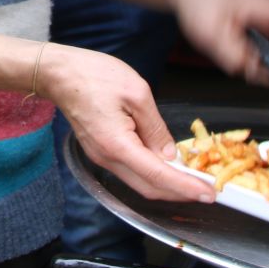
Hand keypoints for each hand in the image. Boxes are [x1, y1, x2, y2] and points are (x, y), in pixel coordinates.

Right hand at [39, 44, 212, 203]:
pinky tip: (167, 165)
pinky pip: (130, 171)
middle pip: (149, 188)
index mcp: (118, 144)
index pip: (158, 175)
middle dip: (180, 192)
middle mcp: (107, 158)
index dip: (186, 186)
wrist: (59, 73)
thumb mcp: (137, 93)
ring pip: (140, 182)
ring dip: (167, 184)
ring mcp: (101, 157)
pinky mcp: (100, 151)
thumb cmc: (94, 75)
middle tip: (207, 190)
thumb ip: (156, 127)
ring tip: (192, 178)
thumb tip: (169, 153)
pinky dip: (152, 174)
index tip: (209, 193)